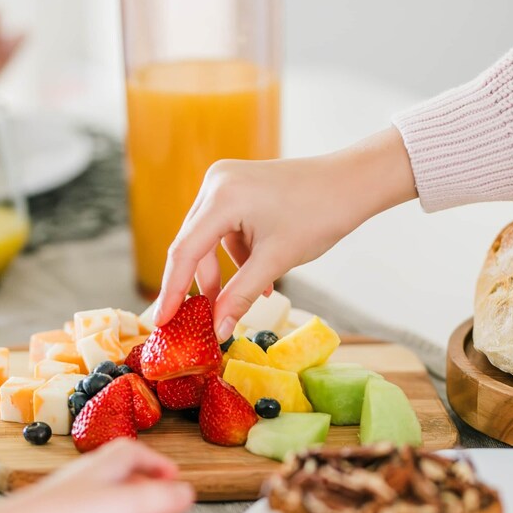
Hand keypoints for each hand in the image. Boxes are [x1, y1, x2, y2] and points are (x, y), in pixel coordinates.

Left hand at [0, 440, 193, 512]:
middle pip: (112, 476)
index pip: (130, 452)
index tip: (173, 475)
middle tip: (159, 497)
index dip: (155, 461)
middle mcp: (77, 486)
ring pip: (95, 509)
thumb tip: (186, 491)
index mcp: (97, 471)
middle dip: (139, 484)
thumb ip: (160, 499)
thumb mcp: (126, 507)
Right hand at [155, 126, 416, 339]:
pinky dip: (237, 254)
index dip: (171, 291)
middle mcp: (216, 183)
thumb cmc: (320, 215)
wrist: (352, 182)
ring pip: (208, 239)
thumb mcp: (276, 262)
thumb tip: (217, 331)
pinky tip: (260, 274)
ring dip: (223, 272)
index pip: (184, 252)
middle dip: (199, 285)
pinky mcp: (237, 185)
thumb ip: (240, 296)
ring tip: (246, 297)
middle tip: (199, 322)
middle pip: (193, 245)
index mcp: (222, 197)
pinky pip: (224, 227)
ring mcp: (225, 181)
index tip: (161, 322)